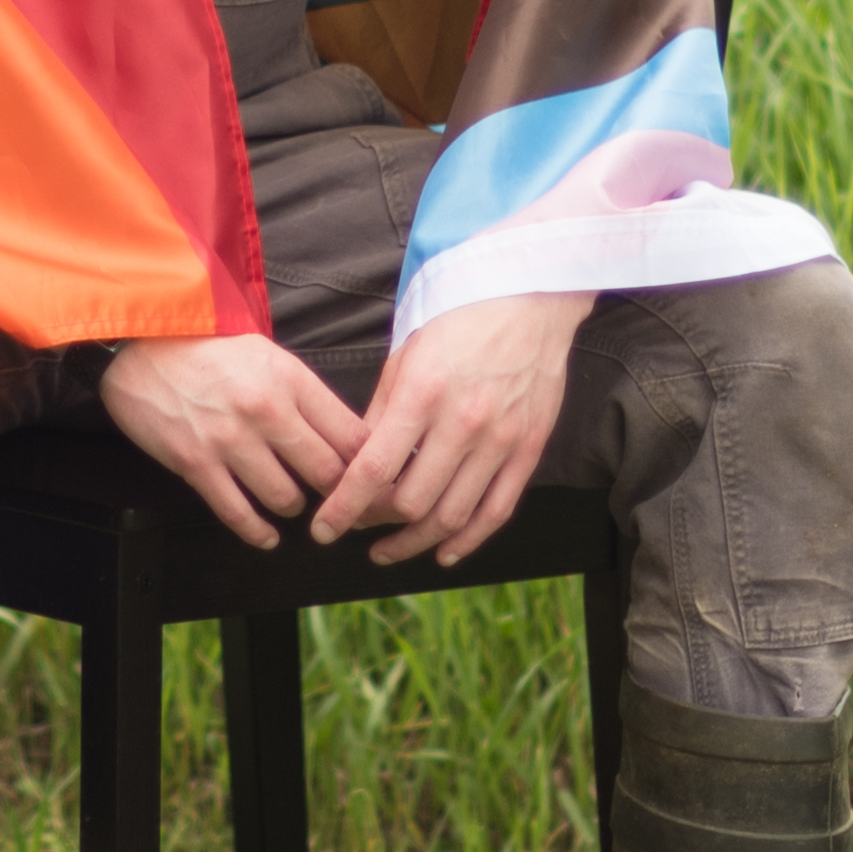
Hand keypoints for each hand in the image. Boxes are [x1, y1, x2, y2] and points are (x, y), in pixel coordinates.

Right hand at [95, 333, 363, 552]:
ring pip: (286, 498)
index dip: (368, 465)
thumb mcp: (270, 356)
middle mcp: (266, 409)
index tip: (368, 480)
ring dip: (293, 507)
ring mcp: (229, 439)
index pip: (352, 435)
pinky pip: (237, 513)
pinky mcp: (196, 462)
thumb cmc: (212, 349)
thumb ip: (307, 396)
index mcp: (291, 379)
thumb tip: (349, 439)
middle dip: (338, 495)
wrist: (144, 342)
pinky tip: (267, 537)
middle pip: (327, 473)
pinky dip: (258, 533)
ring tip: (291, 502)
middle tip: (338, 503)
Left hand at [313, 291, 585, 567]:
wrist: (529, 299)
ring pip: (452, 516)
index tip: (323, 529)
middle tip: (356, 526)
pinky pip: (497, 511)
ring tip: (388, 549)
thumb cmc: (459, 321)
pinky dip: (467, 540)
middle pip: (410, 502)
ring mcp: (501, 439)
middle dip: (374, 524)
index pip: (373, 469)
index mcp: (423, 393)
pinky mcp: (528, 449)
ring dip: (414, 542)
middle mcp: (463, 421)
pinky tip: (443, 552)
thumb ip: (381, 414)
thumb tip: (355, 466)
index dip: (343, 508)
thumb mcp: (406, 356)